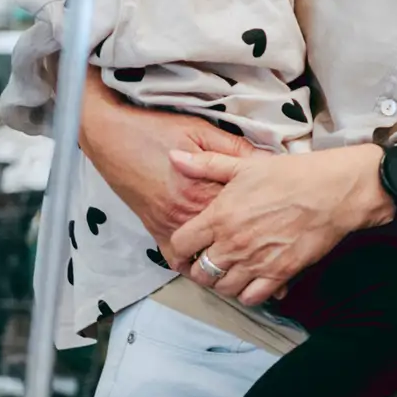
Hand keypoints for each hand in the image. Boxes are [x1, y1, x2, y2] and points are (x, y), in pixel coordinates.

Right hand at [76, 72, 255, 261]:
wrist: (112, 135)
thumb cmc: (157, 129)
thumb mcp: (201, 132)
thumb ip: (234, 151)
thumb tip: (267, 162)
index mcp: (205, 188)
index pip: (244, 213)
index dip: (266, 221)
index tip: (284, 227)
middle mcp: (188, 212)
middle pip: (227, 242)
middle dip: (251, 250)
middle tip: (274, 260)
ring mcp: (170, 224)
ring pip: (204, 257)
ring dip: (224, 262)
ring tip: (247, 266)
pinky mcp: (155, 230)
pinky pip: (177, 259)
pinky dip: (193, 263)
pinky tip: (208, 261)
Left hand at [168, 144, 389, 306]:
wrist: (332, 191)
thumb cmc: (290, 175)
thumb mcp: (244, 165)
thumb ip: (206, 165)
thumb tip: (174, 157)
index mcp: (220, 216)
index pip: (180, 245)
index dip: (180, 249)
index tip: (188, 248)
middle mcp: (233, 244)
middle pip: (200, 274)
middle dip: (201, 269)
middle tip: (211, 260)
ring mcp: (256, 262)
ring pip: (224, 289)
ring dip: (224, 282)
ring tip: (232, 270)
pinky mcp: (279, 274)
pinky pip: (252, 298)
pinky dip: (249, 293)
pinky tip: (254, 279)